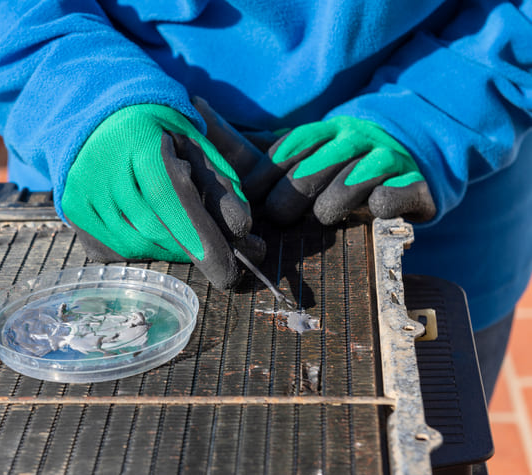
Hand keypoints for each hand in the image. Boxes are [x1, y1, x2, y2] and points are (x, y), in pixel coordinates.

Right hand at [62, 104, 259, 288]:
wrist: (99, 115)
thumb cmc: (157, 130)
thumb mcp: (195, 143)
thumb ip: (221, 183)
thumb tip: (241, 230)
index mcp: (139, 141)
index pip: (172, 199)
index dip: (201, 239)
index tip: (228, 272)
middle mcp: (103, 168)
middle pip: (155, 229)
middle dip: (192, 251)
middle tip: (219, 259)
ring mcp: (82, 191)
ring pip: (134, 245)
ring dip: (168, 253)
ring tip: (185, 241)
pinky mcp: (73, 210)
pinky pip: (111, 249)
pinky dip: (140, 252)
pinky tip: (151, 236)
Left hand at [244, 116, 435, 224]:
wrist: (415, 151)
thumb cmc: (343, 162)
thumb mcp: (303, 150)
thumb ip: (258, 146)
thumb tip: (201, 113)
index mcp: (322, 132)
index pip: (285, 151)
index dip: (262, 177)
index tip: (247, 199)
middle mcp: (352, 139)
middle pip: (308, 174)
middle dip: (287, 201)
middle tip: (280, 218)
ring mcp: (385, 158)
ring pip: (346, 188)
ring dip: (329, 209)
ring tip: (324, 217)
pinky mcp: (414, 181)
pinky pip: (391, 198)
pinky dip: (381, 207)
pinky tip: (375, 210)